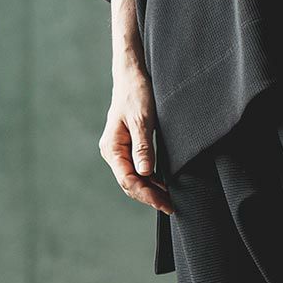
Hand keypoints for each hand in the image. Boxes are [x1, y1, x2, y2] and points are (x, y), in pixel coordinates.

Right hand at [99, 65, 173, 214]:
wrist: (132, 76)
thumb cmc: (136, 93)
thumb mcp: (142, 119)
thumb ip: (143, 146)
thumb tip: (145, 173)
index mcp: (111, 148)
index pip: (127, 180)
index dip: (146, 194)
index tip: (164, 203)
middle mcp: (112, 152)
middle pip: (129, 183)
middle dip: (149, 196)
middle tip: (171, 206)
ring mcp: (119, 150)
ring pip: (133, 178)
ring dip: (149, 190)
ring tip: (168, 200)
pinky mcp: (128, 147)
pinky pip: (136, 169)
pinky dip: (149, 179)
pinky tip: (162, 185)